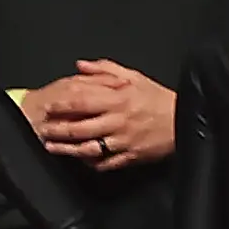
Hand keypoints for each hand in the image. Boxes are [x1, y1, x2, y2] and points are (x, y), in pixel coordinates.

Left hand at [40, 59, 175, 168]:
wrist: (185, 120)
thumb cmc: (159, 98)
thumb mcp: (134, 77)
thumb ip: (105, 69)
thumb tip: (80, 65)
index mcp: (118, 99)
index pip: (83, 101)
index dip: (63, 105)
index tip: (49, 107)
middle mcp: (118, 121)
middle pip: (80, 128)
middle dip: (58, 130)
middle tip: (42, 129)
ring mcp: (123, 141)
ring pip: (88, 148)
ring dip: (67, 149)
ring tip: (51, 147)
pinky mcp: (129, 157)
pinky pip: (105, 163)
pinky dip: (90, 163)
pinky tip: (79, 161)